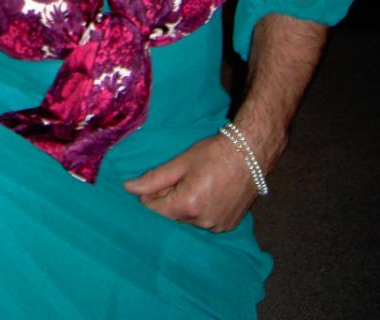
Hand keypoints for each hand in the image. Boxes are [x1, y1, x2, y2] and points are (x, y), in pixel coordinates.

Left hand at [123, 134, 260, 232]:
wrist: (250, 153)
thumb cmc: (214, 153)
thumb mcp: (181, 161)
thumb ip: (154, 178)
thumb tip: (128, 188)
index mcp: (188, 205)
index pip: (155, 212)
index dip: (147, 198)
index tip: (148, 186)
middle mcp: (202, 222)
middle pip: (171, 217)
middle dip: (166, 201)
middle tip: (174, 180)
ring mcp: (217, 227)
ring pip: (187, 221)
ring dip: (183, 207)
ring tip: (192, 184)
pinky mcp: (227, 227)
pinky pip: (204, 223)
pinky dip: (199, 211)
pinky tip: (205, 193)